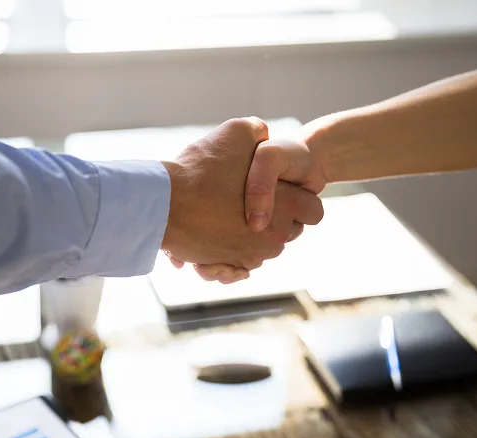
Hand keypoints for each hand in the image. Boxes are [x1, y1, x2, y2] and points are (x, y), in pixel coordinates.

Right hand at [160, 118, 323, 270]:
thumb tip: (263, 134)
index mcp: (287, 207)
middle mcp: (275, 238)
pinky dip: (227, 253)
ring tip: (222, 214)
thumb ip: (258, 130)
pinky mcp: (226, 268)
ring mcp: (251, 257)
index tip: (279, 191)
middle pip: (286, 231)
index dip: (298, 197)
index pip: (314, 211)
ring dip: (247, 235)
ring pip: (259, 247)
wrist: (162, 205)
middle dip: (272, 218)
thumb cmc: (200, 171)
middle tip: (244, 200)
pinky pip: (236, 264)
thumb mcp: (235, 132)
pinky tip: (212, 234)